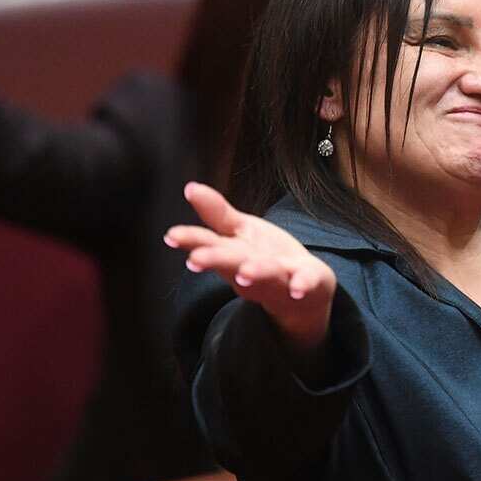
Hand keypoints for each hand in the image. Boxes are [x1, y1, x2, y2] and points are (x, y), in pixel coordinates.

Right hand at [166, 182, 335, 354]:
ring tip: (245, 273)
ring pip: (266, 274)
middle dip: (215, 259)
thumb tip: (190, 186)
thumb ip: (217, 213)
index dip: (191, 240)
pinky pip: (305, 283)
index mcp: (233, 254)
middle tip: (196, 259)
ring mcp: (280, 276)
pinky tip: (298, 288)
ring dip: (256, 273)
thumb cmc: (263, 258)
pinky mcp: (307, 281)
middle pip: (232, 262)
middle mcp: (252, 268)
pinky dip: (302, 285)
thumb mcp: (240, 232)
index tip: (172, 236)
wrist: (304, 294)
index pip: (209, 245)